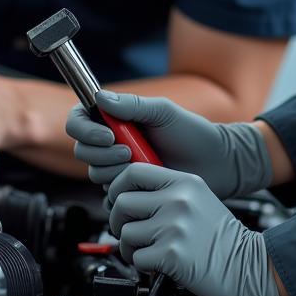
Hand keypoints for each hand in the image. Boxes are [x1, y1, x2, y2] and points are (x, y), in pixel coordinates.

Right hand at [66, 91, 271, 196]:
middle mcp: (113, 142)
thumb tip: (101, 97)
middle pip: (83, 150)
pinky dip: (122, 194)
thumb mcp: (164, 113)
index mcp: (117, 119)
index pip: (79, 120)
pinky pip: (109, 197)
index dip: (85, 130)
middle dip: (104, 154)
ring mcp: (120, 167)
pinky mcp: (128, 190)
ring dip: (116, 172)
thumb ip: (132, 105)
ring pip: (95, 174)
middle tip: (131, 153)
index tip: (108, 135)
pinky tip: (143, 186)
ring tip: (145, 167)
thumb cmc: (193, 134)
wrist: (215, 165)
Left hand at [107, 163, 279, 295]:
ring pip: (126, 233)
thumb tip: (126, 195)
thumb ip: (167, 191)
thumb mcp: (198, 198)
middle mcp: (178, 200)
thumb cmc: (222, 237)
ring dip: (130, 248)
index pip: (133, 172)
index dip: (117, 187)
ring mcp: (174, 226)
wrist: (250, 266)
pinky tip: (158, 265)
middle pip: (122, 203)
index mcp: (184, 182)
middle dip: (118, 222)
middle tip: (128, 233)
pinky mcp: (172, 254)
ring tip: (147, 252)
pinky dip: (143, 266)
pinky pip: (137, 258)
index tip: (117, 202)